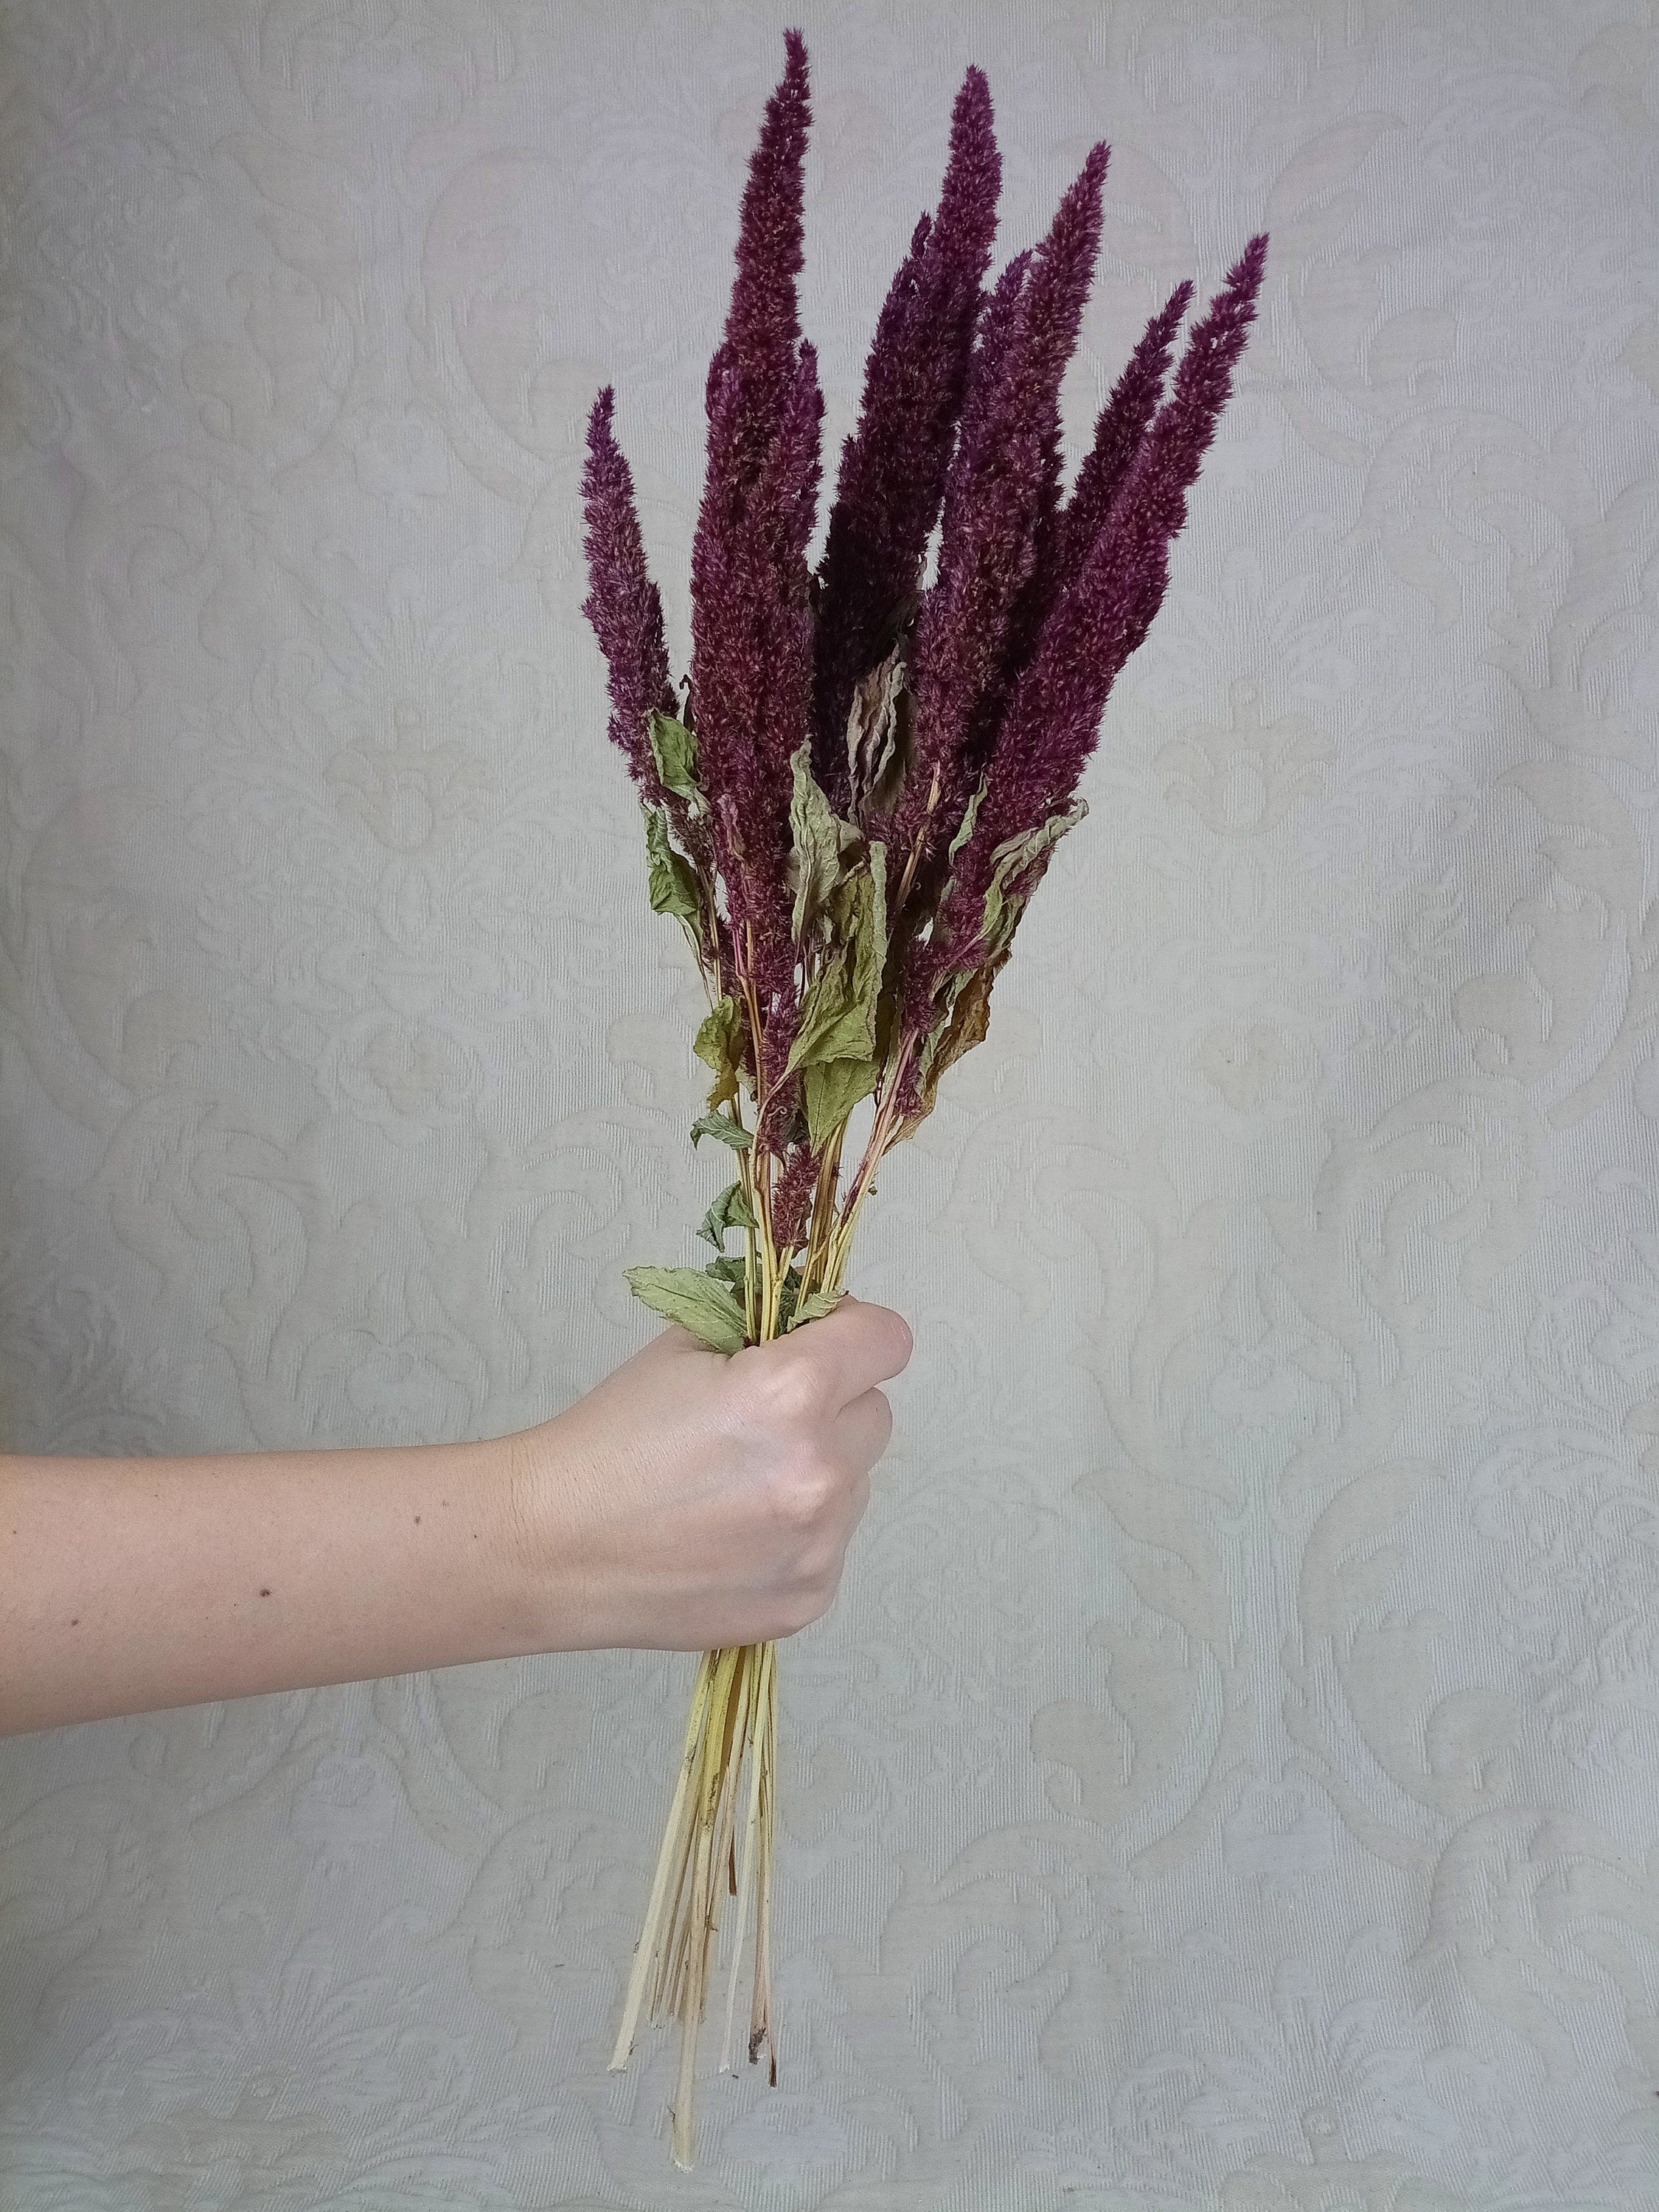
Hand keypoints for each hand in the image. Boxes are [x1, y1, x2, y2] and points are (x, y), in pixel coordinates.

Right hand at [506, 1296, 912, 1651]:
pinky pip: (833, 1542)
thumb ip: (767, 1330)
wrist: (552, 1546)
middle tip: (760, 1420)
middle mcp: (820, 1471)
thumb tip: (823, 1323)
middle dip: (832, 1405)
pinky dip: (798, 1532)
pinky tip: (731, 1533)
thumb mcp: (684, 1348)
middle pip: (875, 1411)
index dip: (855, 1332)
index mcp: (791, 1392)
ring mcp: (818, 1544)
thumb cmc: (609, 1439)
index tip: (823, 1341)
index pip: (888, 1339)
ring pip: (857, 1480)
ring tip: (735, 1485)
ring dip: (818, 1471)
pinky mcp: (808, 1598)